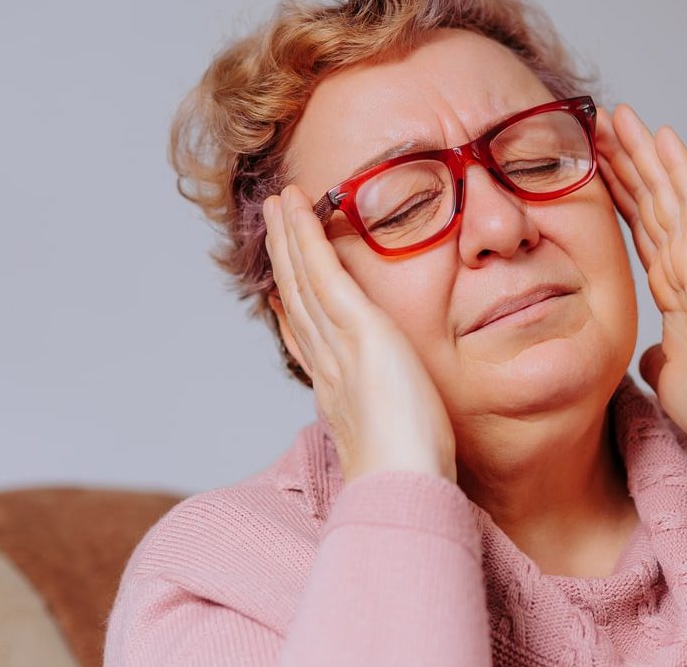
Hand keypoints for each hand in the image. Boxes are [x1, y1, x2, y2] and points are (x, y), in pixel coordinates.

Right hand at [262, 185, 457, 483]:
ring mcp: (339, 344)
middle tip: (272, 226)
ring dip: (288, 237)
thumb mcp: (405, 444)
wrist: (403, 483)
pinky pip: (323, 272)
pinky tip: (297, 209)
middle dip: (284, 261)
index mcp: (340, 393)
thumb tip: (406, 428)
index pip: (309, 341)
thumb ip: (399, 426)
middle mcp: (330, 365)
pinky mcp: (358, 327)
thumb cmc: (414, 477)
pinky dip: (306, 238)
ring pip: (302, 279)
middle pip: (297, 301)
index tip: (280, 290)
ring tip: (278, 203)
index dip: (291, 312)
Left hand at [595, 104, 686, 468]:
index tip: (592, 169)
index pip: (640, 230)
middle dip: (623, 164)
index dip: (618, 198)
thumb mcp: (669, 377)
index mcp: (678, 289)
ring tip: (618, 115)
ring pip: (666, 191)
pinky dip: (677, 168)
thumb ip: (659, 357)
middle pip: (649, 202)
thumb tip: (651, 356)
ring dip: (642, 152)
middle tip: (597, 126)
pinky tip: (661, 135)